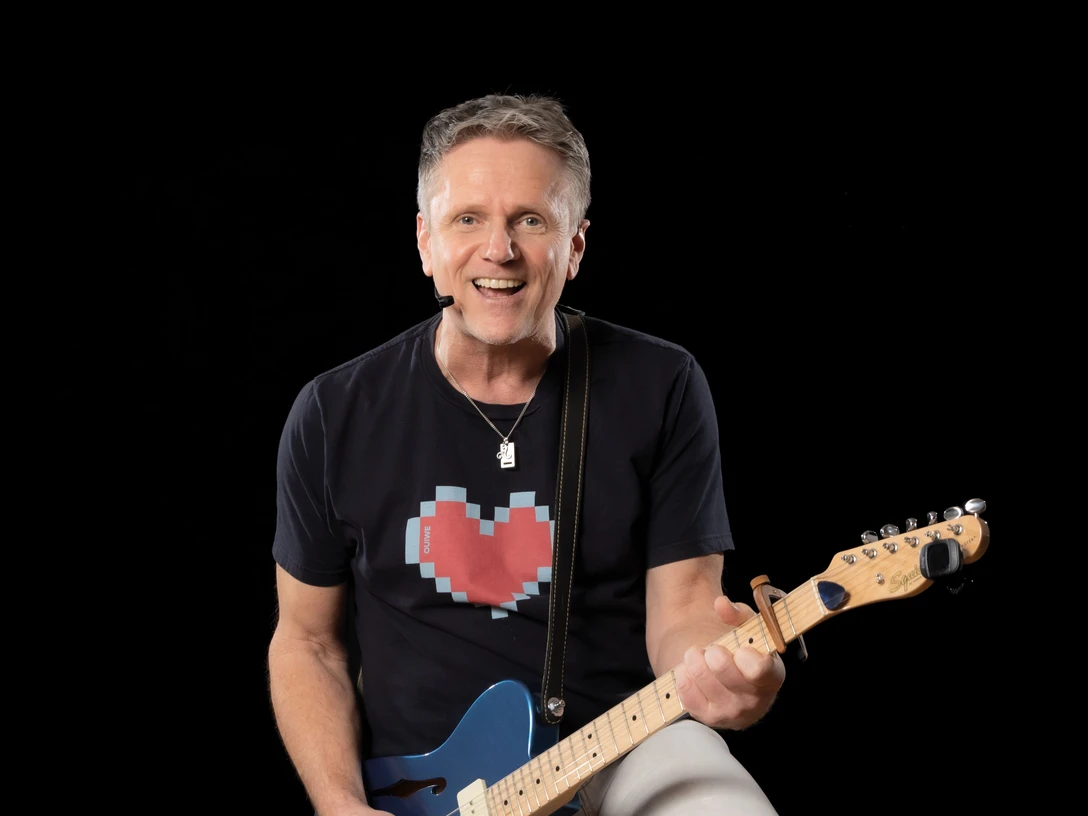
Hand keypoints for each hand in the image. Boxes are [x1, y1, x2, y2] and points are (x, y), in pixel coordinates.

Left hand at [674, 595, 785, 730]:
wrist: (728, 676)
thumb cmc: (743, 649)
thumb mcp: (746, 627)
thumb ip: (736, 613)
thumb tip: (721, 604)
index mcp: (772, 676)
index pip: (761, 671)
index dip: (747, 658)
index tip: (740, 649)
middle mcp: (755, 701)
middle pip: (728, 675)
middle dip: (715, 655)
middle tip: (712, 649)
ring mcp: (731, 713)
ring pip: (705, 683)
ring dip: (695, 661)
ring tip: (696, 653)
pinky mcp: (709, 718)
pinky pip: (688, 696)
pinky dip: (684, 677)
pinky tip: (689, 669)